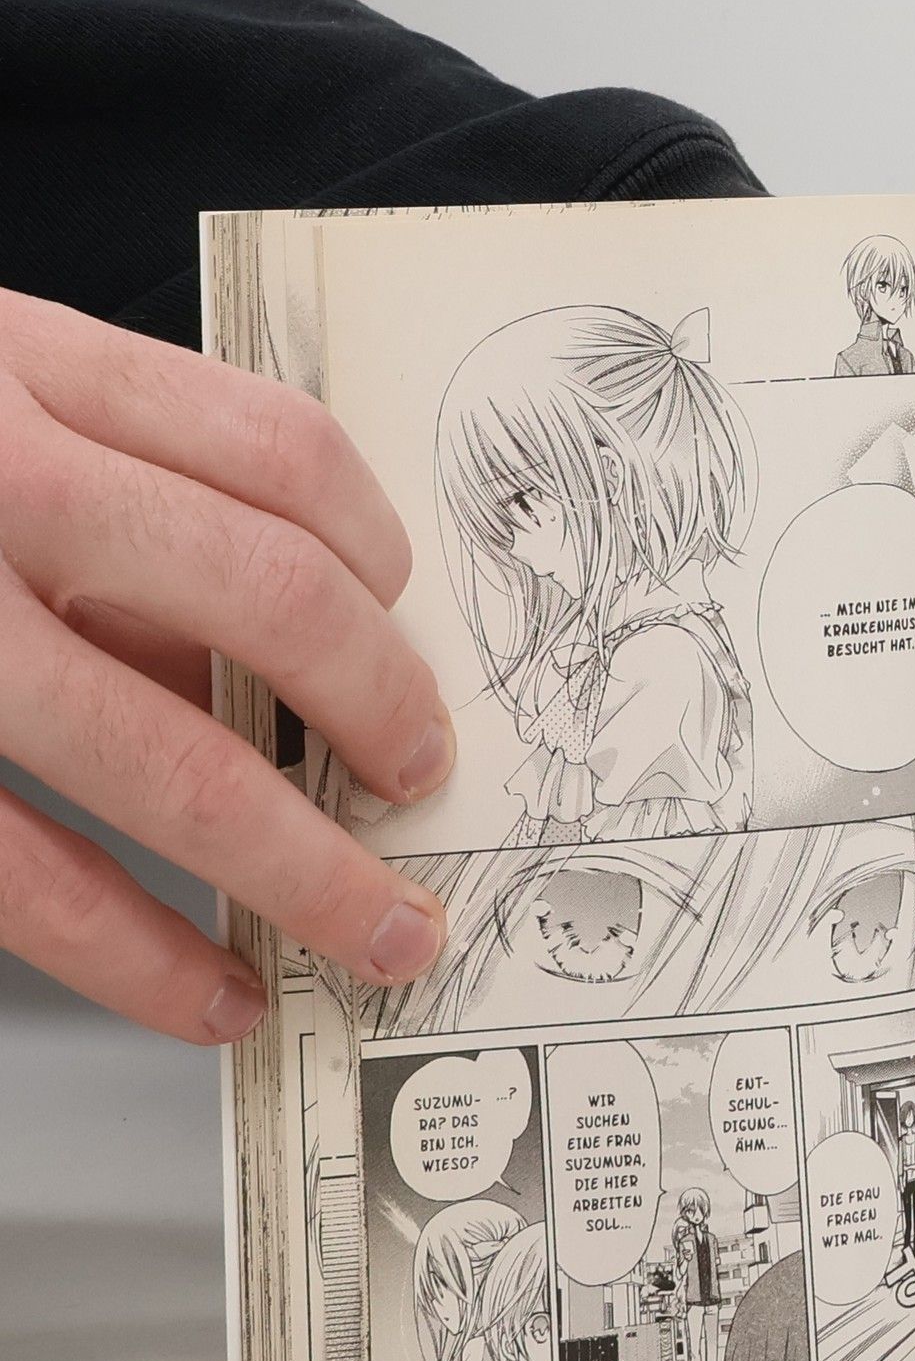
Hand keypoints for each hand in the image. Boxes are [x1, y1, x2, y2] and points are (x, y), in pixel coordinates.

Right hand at [0, 292, 454, 1042]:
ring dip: (302, 866)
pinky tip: (213, 993)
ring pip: (162, 757)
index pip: (278, 446)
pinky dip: (137, 955)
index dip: (380, 552)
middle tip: (427, 783)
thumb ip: (99, 494)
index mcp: (13, 367)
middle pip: (267, 600)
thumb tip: (282, 648)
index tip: (410, 629)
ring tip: (380, 935)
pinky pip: (21, 874)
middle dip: (384, 714)